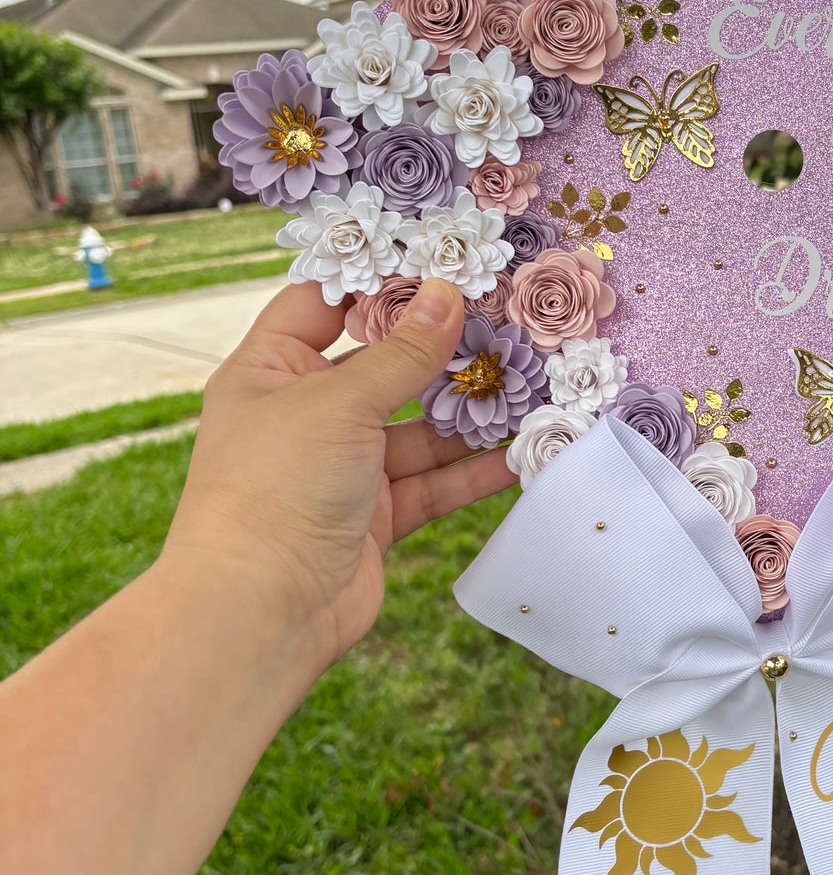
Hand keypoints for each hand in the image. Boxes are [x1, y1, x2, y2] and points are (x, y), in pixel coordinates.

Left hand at [163, 278, 516, 676]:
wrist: (260, 612)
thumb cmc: (275, 489)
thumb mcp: (340, 404)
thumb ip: (404, 353)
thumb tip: (450, 292)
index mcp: (269, 371)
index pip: (325, 305)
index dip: (379, 282)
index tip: (443, 261)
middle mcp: (304, 414)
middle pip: (383, 366)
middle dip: (442, 350)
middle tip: (507, 320)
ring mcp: (342, 468)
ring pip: (418, 428)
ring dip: (470, 412)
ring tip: (531, 383)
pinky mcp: (375, 516)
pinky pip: (433, 482)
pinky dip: (475, 470)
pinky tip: (523, 453)